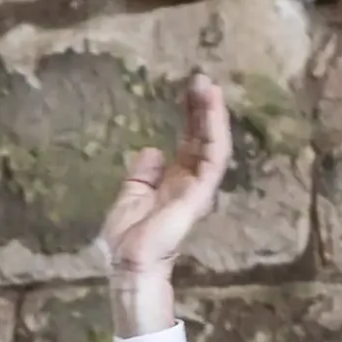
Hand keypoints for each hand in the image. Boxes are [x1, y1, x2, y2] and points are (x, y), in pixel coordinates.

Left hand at [98, 73, 230, 335]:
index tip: (189, 91)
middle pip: (202, 138)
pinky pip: (214, 157)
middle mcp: (189, 181)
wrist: (129, 262)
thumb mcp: (130, 196)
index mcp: (173, 182)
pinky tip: (212, 109)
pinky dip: (214, 131)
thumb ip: (141, 175)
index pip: (188, 143)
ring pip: (212, 143)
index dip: (190, 117)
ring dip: (212, 114)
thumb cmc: (127, 238)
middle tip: (201, 79)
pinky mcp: (200, 192)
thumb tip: (151, 150)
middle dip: (202, 109)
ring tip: (208, 85)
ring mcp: (198, 187)